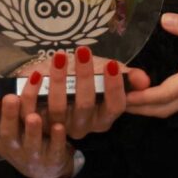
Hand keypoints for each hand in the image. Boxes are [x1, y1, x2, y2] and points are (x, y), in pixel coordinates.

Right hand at [0, 91, 73, 177]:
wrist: (44, 166)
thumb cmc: (21, 135)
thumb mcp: (7, 123)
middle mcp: (12, 147)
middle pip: (8, 133)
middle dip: (9, 115)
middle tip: (11, 98)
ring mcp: (32, 155)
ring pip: (31, 143)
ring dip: (32, 130)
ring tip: (33, 116)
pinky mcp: (52, 158)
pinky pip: (54, 149)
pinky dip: (56, 138)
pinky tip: (59, 126)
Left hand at [29, 46, 148, 137]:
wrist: (47, 85)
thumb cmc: (79, 77)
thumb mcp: (102, 73)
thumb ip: (124, 75)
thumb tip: (145, 79)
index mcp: (103, 116)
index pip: (114, 106)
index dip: (114, 87)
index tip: (111, 64)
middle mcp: (83, 126)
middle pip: (86, 105)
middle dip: (85, 77)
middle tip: (83, 51)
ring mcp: (58, 126)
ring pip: (59, 107)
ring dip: (59, 80)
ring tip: (60, 56)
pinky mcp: (36, 122)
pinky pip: (33, 109)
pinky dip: (33, 91)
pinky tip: (36, 73)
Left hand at [125, 13, 177, 117]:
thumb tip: (164, 20)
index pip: (163, 93)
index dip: (139, 96)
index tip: (118, 92)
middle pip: (162, 108)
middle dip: (137, 107)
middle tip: (112, 97)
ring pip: (170, 107)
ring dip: (147, 106)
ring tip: (124, 95)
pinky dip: (160, 101)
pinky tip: (150, 92)